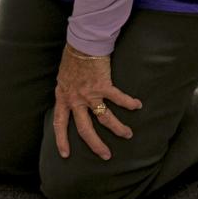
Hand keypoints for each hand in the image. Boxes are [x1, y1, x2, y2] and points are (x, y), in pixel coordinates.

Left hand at [53, 44, 141, 160]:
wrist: (81, 42)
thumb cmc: (72, 58)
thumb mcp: (63, 77)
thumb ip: (68, 90)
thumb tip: (71, 98)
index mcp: (64, 96)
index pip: (60, 123)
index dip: (62, 139)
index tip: (65, 154)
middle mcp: (76, 99)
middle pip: (85, 129)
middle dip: (96, 145)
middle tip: (106, 155)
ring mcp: (90, 94)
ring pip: (105, 118)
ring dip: (118, 128)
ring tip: (127, 134)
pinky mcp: (103, 85)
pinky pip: (118, 98)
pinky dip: (129, 102)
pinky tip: (137, 105)